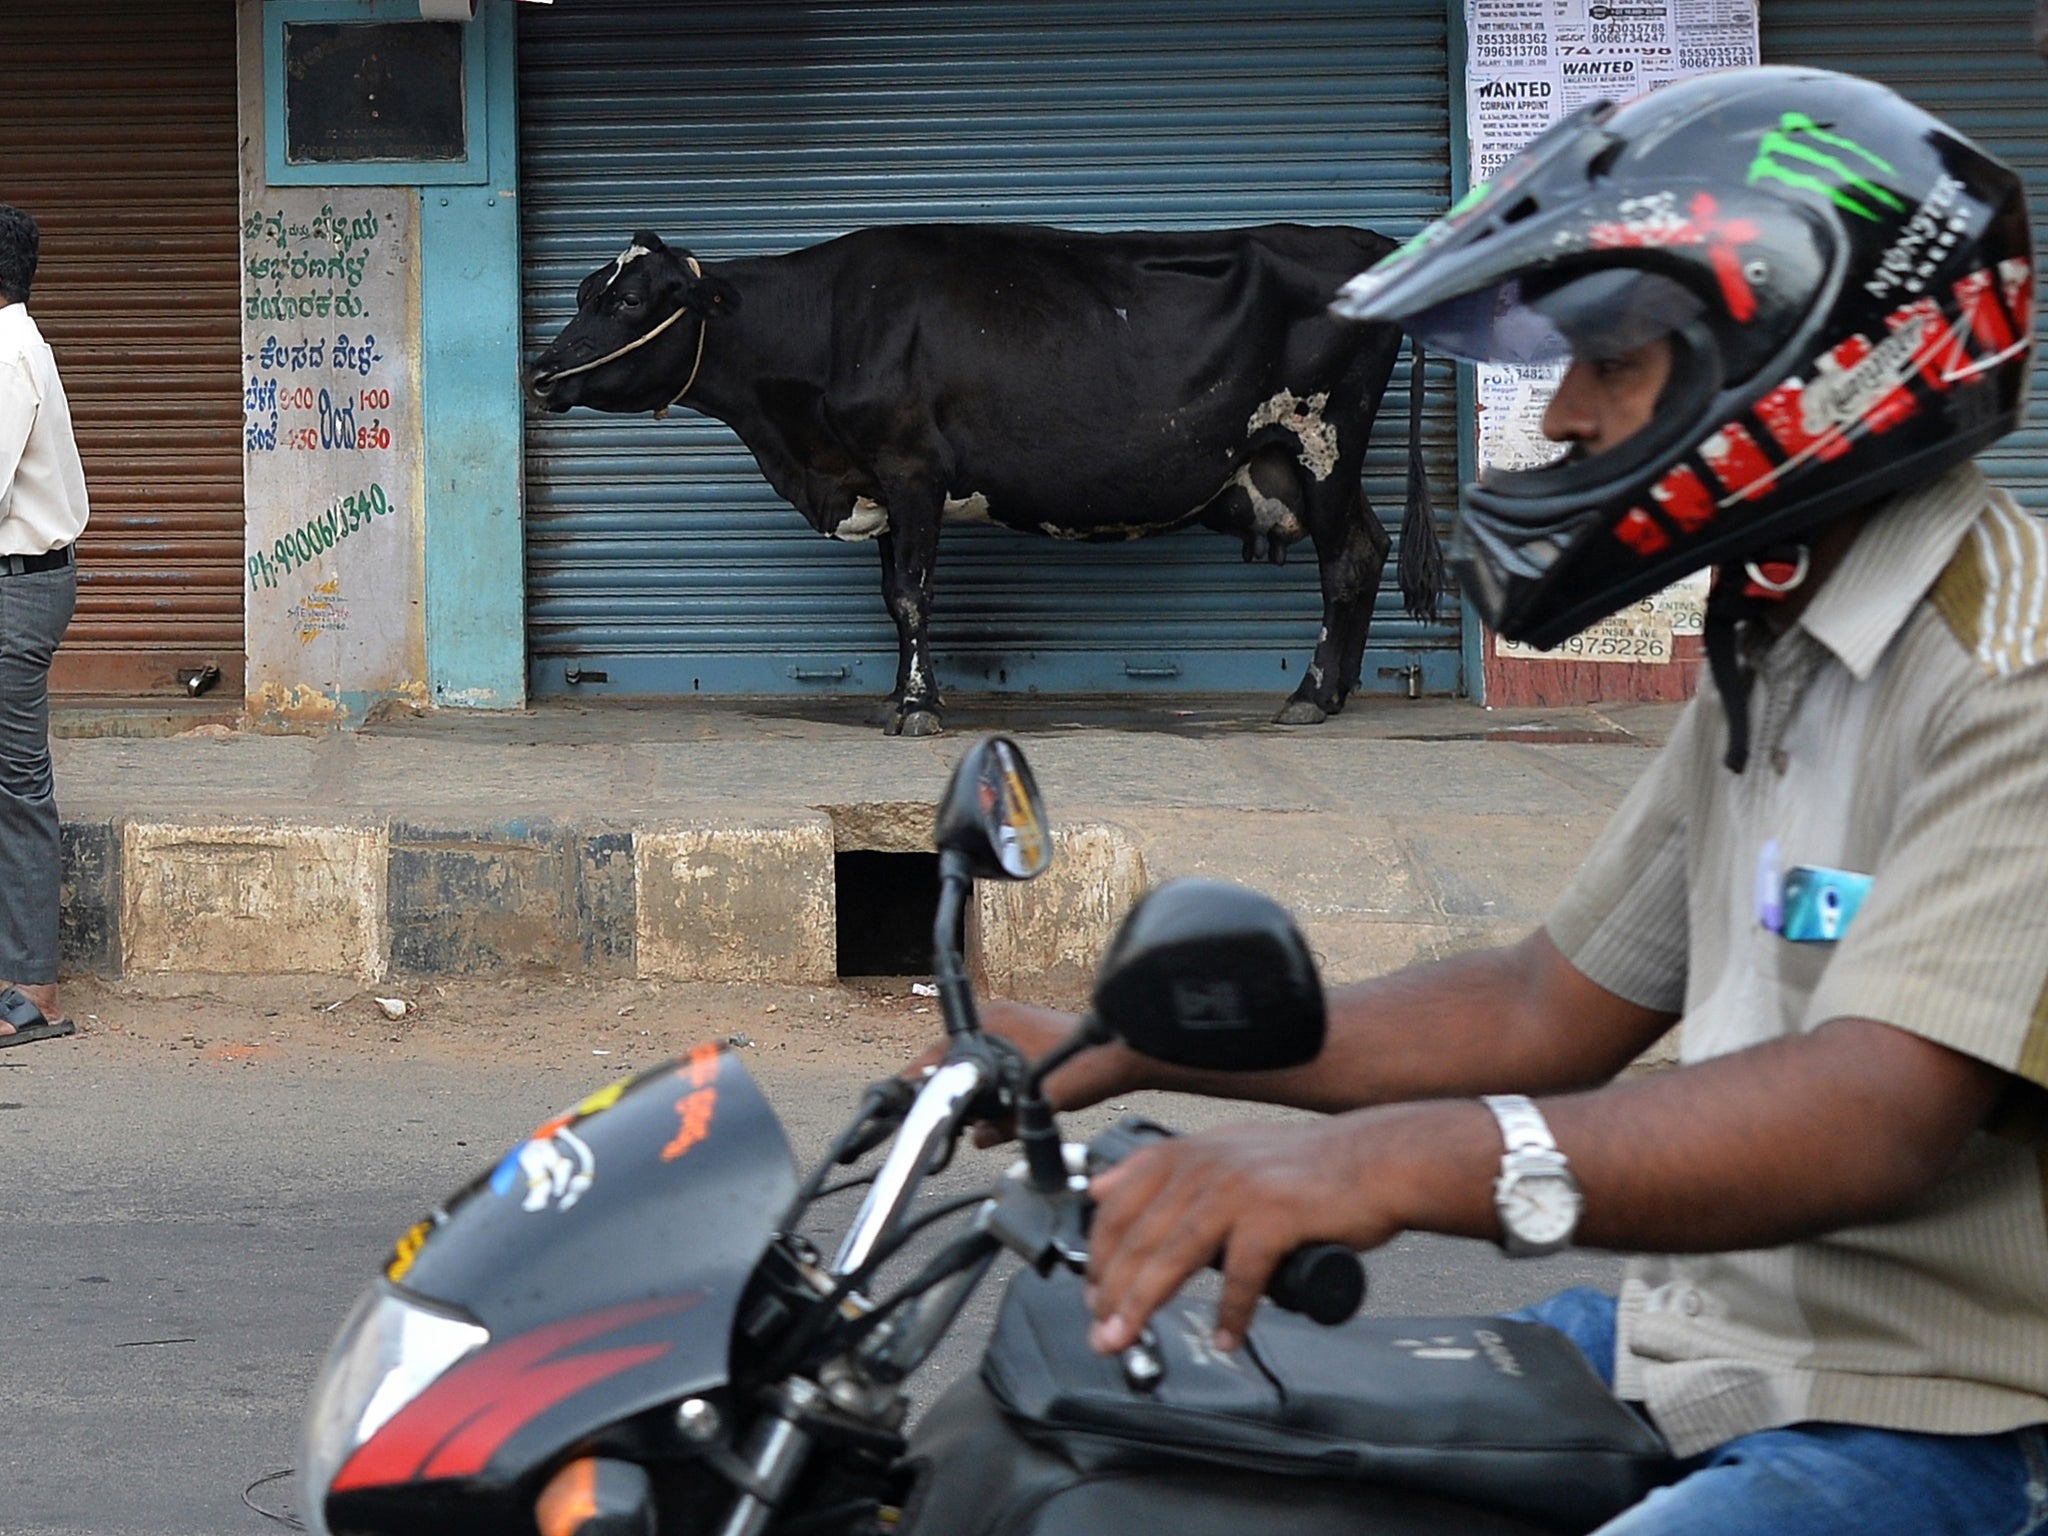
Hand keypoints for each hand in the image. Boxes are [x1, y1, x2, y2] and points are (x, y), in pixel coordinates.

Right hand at [905, 1001, 1144, 1144]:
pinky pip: (995, 1060)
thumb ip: (1002, 1123)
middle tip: (945, 1117)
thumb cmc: (1088, 1069)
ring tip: (970, 1115)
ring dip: (972, 1085)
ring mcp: (1014, 1023)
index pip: (943, 1051)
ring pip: (976, 1060)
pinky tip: (996, 1104)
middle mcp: (1000, 1018)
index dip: (924, 1077)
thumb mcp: (1036, 1102)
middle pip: (956, 1056)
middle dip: (949, 1086)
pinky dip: (990, 1080)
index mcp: (994, 1023)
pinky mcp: (1027, 1036)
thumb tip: (978, 1137)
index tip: (907, 1097)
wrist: (1126, 1056)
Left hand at [1086, 1104, 1485, 1353]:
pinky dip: (1230, 1312)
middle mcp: (1206, 1167)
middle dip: (1111, 1292)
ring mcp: (1240, 1190)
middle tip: (1101, 1332)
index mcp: (1188, 1155)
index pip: (1119, 1206)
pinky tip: (1225, 1336)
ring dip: (1143, 1304)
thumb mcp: (1223, 1150)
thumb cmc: (1307, 1168)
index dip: (1099, 1256)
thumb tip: (1102, 1188)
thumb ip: (1164, 1170)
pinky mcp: (1275, 1215)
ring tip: (1127, 1338)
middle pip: (1139, 1237)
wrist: (1376, 1161)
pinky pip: (1240, 1275)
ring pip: (1173, 1256)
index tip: (1092, 1295)